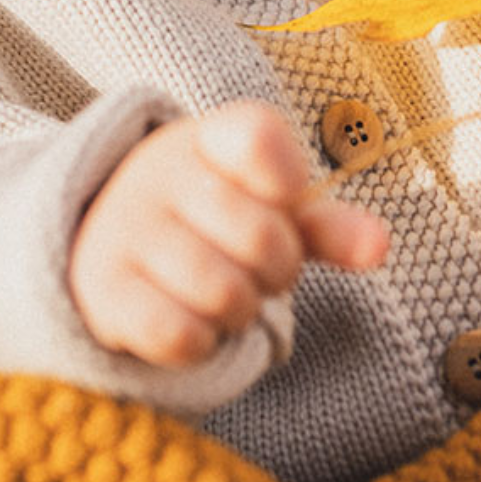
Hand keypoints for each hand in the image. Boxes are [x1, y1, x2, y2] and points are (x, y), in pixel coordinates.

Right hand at [68, 100, 389, 367]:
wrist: (105, 241)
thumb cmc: (208, 222)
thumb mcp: (265, 207)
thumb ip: (324, 224)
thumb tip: (378, 245)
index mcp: (207, 137)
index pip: (261, 139)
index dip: (288, 183)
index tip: (278, 199)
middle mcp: (158, 173)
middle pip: (263, 237)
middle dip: (277, 270)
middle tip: (255, 268)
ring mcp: (123, 228)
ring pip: (225, 294)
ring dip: (239, 311)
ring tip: (221, 293)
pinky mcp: (102, 288)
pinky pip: (179, 335)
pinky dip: (200, 343)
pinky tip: (189, 320)